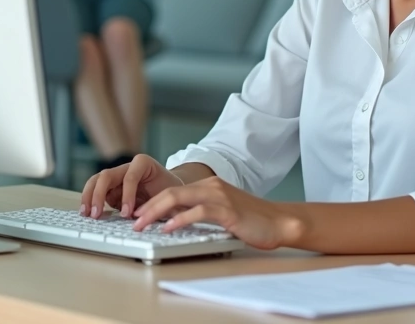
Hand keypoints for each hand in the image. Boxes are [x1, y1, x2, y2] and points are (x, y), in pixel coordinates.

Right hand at [80, 154, 183, 218]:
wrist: (170, 189)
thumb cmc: (171, 190)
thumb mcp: (170, 195)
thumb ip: (159, 203)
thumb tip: (147, 218)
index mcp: (143, 163)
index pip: (130, 177)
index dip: (127, 195)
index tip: (127, 214)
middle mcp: (127, 167)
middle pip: (106, 175)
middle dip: (99, 194)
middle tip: (97, 214)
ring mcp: (117, 177)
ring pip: (97, 181)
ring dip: (89, 197)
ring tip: (86, 213)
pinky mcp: (111, 188)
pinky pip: (97, 192)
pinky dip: (90, 201)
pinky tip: (87, 213)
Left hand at [132, 177, 300, 249]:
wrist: (280, 222)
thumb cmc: (253, 221)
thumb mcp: (223, 213)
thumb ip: (202, 214)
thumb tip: (178, 222)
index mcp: (209, 187)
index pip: (173, 191)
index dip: (153, 203)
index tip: (139, 216)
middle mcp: (211, 187)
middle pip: (170, 192)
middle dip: (148, 207)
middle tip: (134, 221)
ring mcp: (219, 197)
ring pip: (178, 198)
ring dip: (156, 212)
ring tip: (143, 224)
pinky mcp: (226, 210)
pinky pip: (197, 212)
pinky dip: (179, 219)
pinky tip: (169, 228)